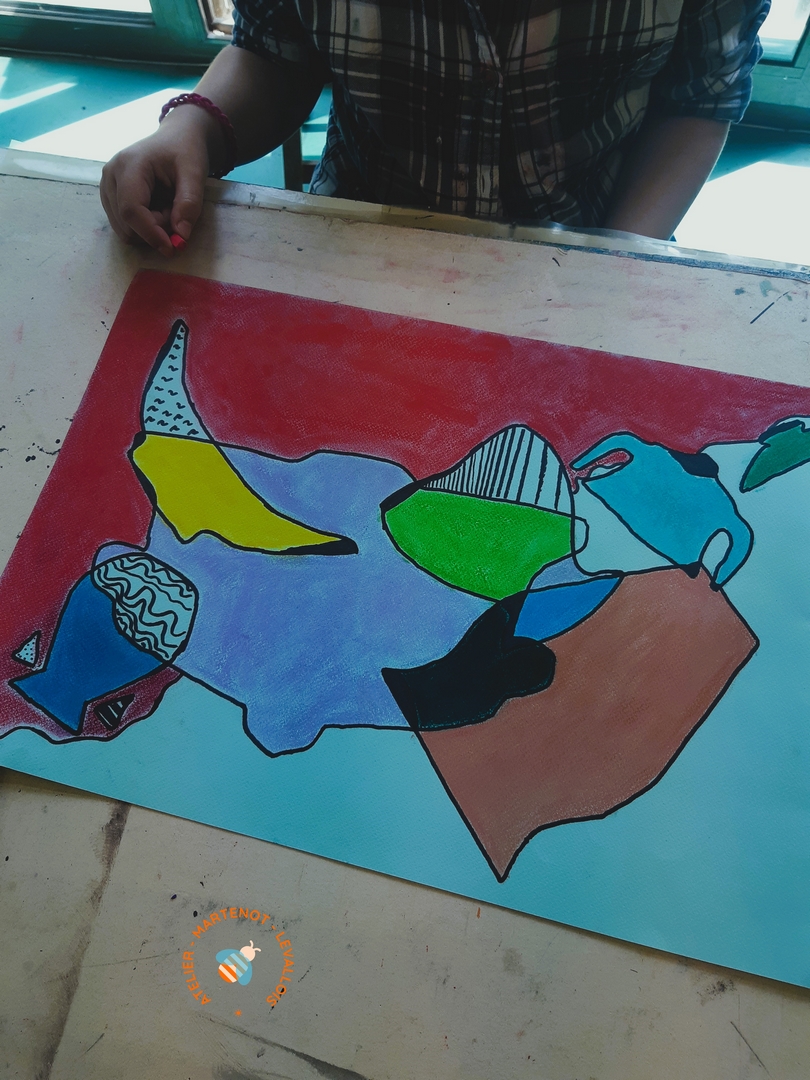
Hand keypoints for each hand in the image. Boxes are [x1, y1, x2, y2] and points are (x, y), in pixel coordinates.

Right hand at [100, 106, 219, 256]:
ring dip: (150, 229)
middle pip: (127, 224)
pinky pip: (125, 226)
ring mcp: (106, 187)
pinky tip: (156, 209)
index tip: (172, 248)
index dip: (150, 234)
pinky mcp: (109, 198)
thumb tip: (181, 236)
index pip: (131, 210)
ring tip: (166, 207)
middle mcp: (110, 176)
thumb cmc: (185, 152)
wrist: (175, 139)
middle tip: (175, 212)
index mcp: (128, 165)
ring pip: (125, 229)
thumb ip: (189, 204)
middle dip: (155, 230)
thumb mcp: (195, 174)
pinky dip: (144, 227)